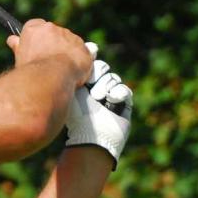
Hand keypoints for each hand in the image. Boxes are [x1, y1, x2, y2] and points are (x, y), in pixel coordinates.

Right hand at [6, 19, 91, 87]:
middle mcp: (51, 28)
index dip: (37, 36)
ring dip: (66, 51)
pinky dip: (78, 59)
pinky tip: (73, 70)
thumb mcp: (20, 56)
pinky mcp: (83, 46)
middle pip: (53, 32)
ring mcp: (69, 36)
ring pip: (69, 41)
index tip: (38, 45)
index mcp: (33, 28)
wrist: (50, 77)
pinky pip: (82, 51)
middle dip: (53, 43)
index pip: (35, 25)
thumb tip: (12, 39)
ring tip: (61, 68)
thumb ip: (18, 46)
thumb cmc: (32, 69)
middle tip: (50, 59)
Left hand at [65, 43, 132, 165]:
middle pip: (103, 69)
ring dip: (106, 85)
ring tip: (99, 97)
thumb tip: (81, 60)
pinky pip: (124, 90)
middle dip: (98, 75)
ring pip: (113, 78)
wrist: (92, 137)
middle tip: (92, 89)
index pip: (90, 68)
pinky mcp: (123, 105)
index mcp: (83, 86)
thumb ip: (73, 76)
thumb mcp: (73, 94)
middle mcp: (97, 89)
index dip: (90, 69)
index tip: (85, 77)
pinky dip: (119, 92)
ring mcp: (110, 97)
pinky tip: (112, 99)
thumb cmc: (77, 117)